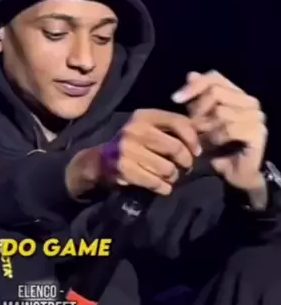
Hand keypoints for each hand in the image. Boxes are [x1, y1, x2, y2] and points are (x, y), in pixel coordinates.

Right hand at [66, 109, 201, 197]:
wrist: (99, 161)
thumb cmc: (133, 144)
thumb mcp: (148, 128)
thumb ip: (172, 128)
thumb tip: (205, 132)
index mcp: (144, 115)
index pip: (179, 122)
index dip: (193, 139)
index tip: (196, 152)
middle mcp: (134, 130)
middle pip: (176, 148)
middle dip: (186, 162)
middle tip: (186, 167)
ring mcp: (127, 150)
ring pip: (167, 169)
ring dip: (174, 177)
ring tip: (170, 177)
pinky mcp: (124, 170)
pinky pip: (156, 183)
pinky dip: (163, 188)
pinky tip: (162, 187)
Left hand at [172, 71, 267, 191]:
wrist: (235, 175)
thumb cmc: (217, 148)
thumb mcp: (201, 121)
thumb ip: (197, 100)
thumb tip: (191, 74)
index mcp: (237, 95)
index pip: (215, 77)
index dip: (194, 85)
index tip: (175, 99)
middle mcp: (250, 102)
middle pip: (216, 91)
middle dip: (198, 110)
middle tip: (192, 127)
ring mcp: (256, 117)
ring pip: (221, 111)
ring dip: (206, 128)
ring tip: (202, 139)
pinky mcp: (257, 133)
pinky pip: (229, 128)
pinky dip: (216, 138)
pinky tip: (213, 146)